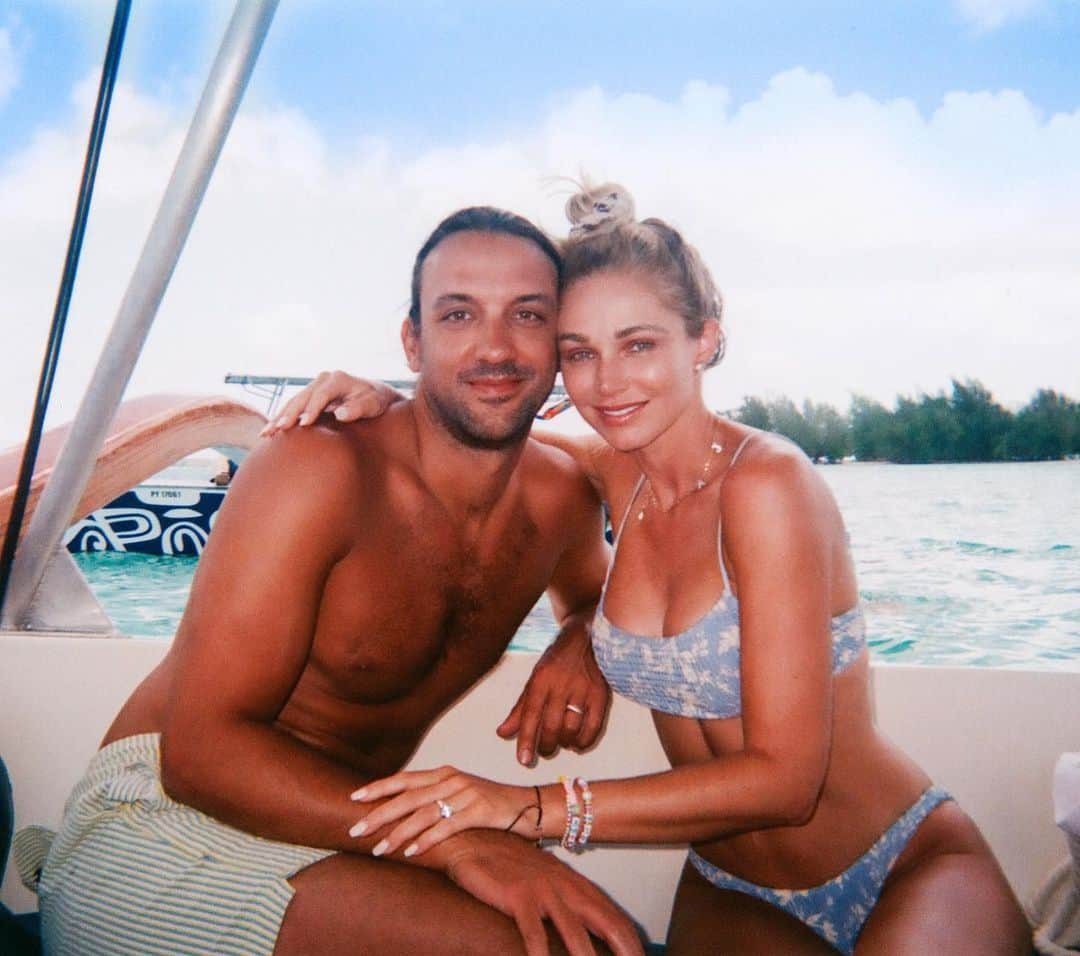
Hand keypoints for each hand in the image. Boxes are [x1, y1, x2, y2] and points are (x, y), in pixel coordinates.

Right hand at [259, 370, 401, 435]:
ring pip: (293, 402)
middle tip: (277, 430)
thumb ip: (358, 408)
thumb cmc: (375, 401)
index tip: (304, 424)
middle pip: (302, 398)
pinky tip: (269, 431)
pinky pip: (293, 407)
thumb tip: (340, 414)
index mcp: (337, 379)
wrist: (375, 395)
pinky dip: (281, 418)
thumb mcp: (373, 404)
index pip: (321, 395)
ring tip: (266, 433)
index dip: (312, 409)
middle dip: (288, 414)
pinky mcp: (310, 396)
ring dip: (279, 417)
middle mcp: (323, 380)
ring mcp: (315, 387)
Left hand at [350, 766, 540, 856]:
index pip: (404, 779)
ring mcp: (465, 794)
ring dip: (398, 833)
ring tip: (380, 849)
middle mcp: (451, 780)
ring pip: (423, 814)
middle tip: (356, 829)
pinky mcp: (479, 811)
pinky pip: (447, 827)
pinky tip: (412, 852)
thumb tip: (400, 809)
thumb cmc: (490, 803)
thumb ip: (433, 797)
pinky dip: (427, 840)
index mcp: (444, 773)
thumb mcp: (459, 793)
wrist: (528, 805)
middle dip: (378, 813)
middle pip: (408, 797)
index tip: (354, 797)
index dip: (378, 787)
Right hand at [441, 830, 643, 955]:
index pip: (614, 918)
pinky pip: (533, 933)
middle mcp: (566, 887)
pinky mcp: (518, 896)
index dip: (631, 943)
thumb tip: (587, 928)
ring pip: (574, 933)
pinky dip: (540, 955)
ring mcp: (543, 891)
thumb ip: (567, 901)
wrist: (474, 838)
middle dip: (625, 951)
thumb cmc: (509, 864)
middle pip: (607, 924)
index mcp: (576, 884)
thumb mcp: (546, 879)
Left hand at [498, 618, 609, 764]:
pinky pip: (593, 726)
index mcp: (541, 678)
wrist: (587, 635)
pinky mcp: (601, 694)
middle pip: (551, 725)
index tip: (523, 760)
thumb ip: (520, 708)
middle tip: (543, 751)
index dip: (526, 740)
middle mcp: (561, 683)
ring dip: (564, 743)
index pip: (530, 714)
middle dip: (545, 745)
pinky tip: (578, 744)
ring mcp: (583, 688)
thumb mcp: (534, 678)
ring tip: (560, 743)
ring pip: (571, 728)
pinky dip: (584, 741)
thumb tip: (502, 733)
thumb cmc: (557, 659)